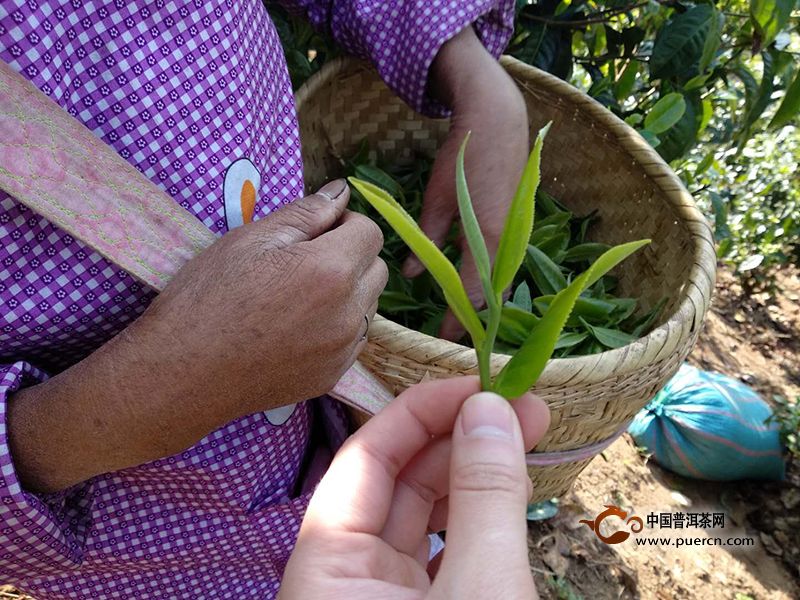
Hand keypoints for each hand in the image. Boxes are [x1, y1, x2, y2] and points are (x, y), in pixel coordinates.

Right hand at [132, 178, 386, 416]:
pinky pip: (353, 339)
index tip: (313, 232)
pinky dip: (337, 326)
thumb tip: (342, 191)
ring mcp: (343, 349)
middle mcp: (348, 312)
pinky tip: (297, 327)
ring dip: (347, 293)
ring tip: (297, 297)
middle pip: (377, 269)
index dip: (344, 224)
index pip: (371, 233)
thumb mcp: (251, 239)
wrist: (183, 373)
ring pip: (368, 305)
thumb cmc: (208, 297)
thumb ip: (306, 212)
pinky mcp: (333, 376)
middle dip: (351, 257)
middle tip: (303, 262)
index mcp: (331, 270)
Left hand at [279, 377, 549, 599]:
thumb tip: (488, 406)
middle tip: (522, 407)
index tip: (483, 384)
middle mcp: (344, 581)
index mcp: (323, 571)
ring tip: (525, 440)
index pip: (364, 459)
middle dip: (459, 439)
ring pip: (422, 519)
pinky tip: (510, 494)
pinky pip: (442, 554)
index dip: (423, 411)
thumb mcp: (481, 589)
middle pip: (395, 483)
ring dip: (473, 476)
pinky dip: (477, 522)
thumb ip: (483, 497)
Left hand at [402, 27, 529, 340]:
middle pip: (491, 294)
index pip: (472, 295)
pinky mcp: (517, 224)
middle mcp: (508, 243)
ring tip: (461, 316)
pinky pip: (504, 262)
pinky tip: (473, 282)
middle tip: (451, 333)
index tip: (444, 340)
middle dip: (472, 316)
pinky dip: (489, 278)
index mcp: (487, 239)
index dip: (458, 320)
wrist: (499, 120)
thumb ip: (426, 238)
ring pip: (500, 280)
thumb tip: (413, 273)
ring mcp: (517, 233)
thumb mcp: (437, 198)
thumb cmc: (463, 156)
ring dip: (482, 299)